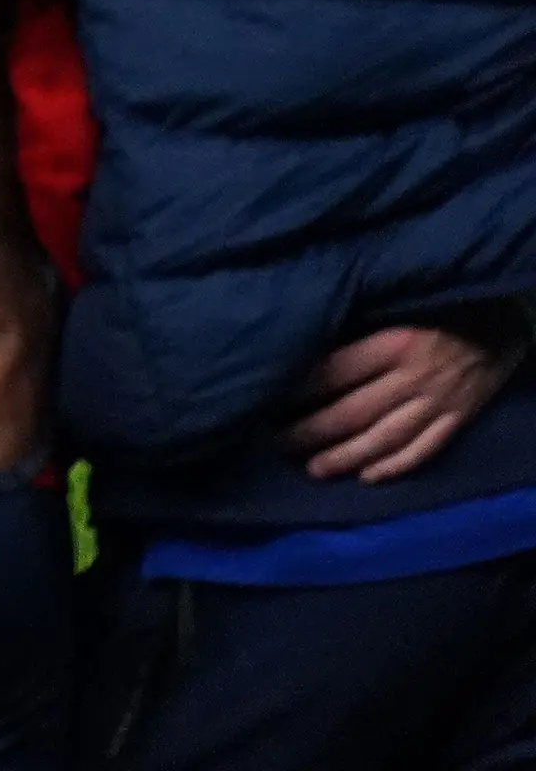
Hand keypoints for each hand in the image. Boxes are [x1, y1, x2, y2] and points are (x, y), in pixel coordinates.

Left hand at [288, 320, 526, 481]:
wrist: (511, 317)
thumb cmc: (446, 302)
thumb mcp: (400, 302)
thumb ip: (363, 324)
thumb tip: (310, 341)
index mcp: (395, 343)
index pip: (335, 372)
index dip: (299, 390)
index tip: (267, 398)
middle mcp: (415, 378)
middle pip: (354, 412)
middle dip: (313, 432)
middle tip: (278, 444)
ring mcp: (440, 403)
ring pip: (386, 439)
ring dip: (348, 458)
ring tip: (315, 469)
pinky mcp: (460, 419)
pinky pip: (425, 449)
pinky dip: (396, 466)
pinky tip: (369, 477)